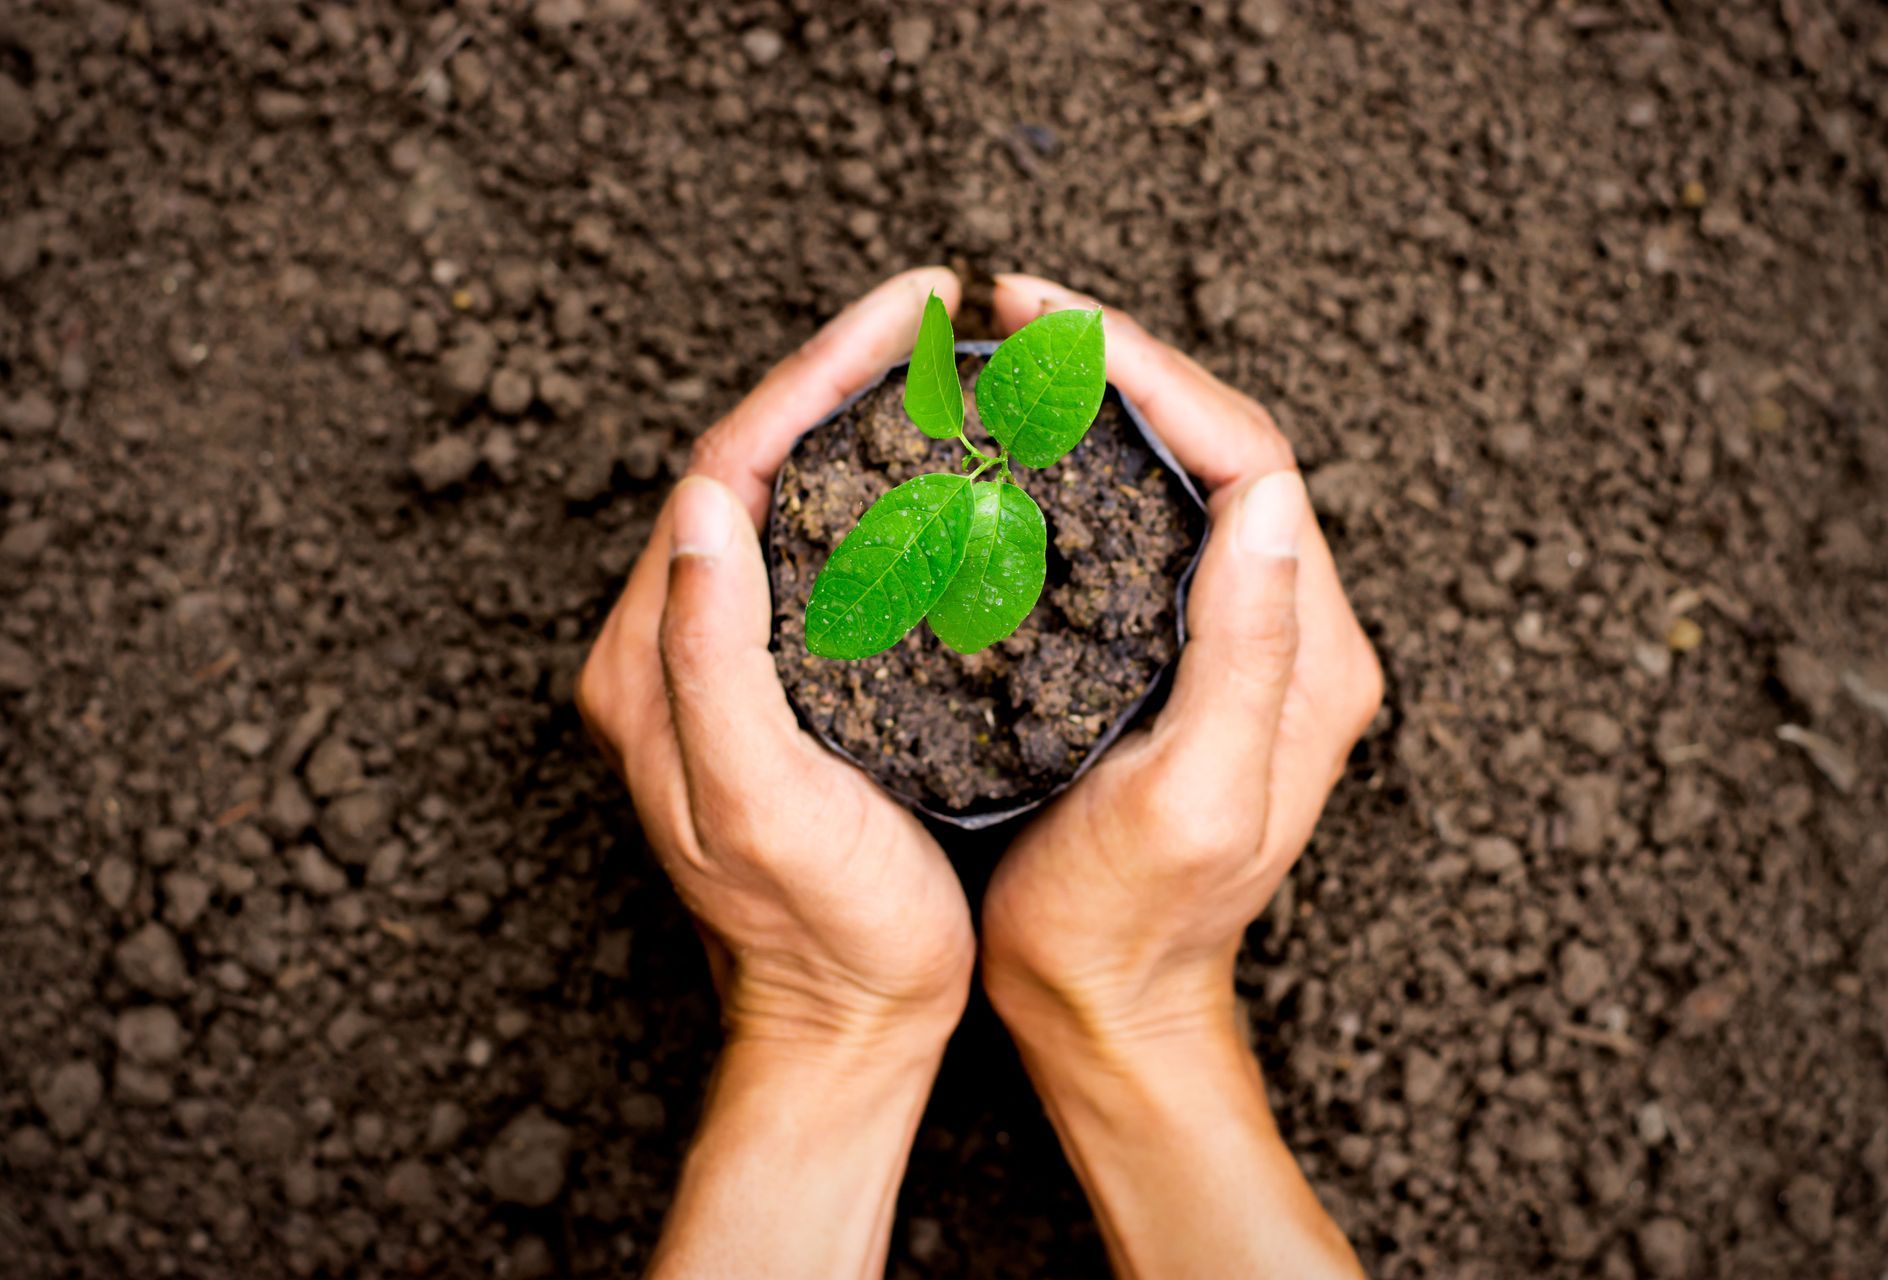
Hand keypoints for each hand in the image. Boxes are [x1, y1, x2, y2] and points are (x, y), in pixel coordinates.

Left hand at [576, 268, 972, 1278]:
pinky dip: (869, 490)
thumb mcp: (761, 804)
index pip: (726, 471)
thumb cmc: (821, 932)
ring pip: (784, 500)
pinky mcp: (772, 686)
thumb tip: (705, 502)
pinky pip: (815, 552)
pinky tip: (933, 469)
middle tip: (929, 314)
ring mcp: (720, 665)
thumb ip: (712, 659)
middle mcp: (672, 648)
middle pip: (750, 466)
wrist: (846, 1023)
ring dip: (852, 421)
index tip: (900, 314)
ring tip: (936, 363)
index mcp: (653, 661)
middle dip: (834, 375)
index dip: (810, 377)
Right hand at [980, 274, 1380, 1278]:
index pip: (1250, 457)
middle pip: (1222, 446)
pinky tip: (1020, 447)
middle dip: (1123, 361)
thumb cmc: (1130, 922)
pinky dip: (1086, 463)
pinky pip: (1146, 524)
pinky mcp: (1181, 659)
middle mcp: (1289, 632)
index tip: (1049, 323)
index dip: (1152, 371)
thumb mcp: (1192, 799)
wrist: (1105, 1005)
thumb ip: (1247, 652)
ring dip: (1105, 399)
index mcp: (1309, 652)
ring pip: (1182, 474)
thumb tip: (1267, 494)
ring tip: (1014, 353)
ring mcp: (1238, 642)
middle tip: (1017, 310)